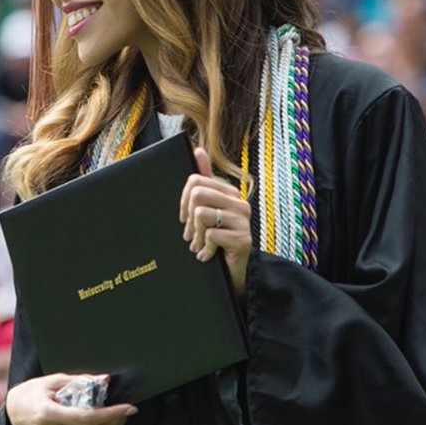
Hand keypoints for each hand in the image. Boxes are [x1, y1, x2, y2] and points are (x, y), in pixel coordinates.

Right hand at [6, 374, 137, 424]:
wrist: (13, 412)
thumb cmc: (31, 394)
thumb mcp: (51, 381)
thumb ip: (78, 382)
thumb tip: (104, 380)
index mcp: (49, 414)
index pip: (87, 417)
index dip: (110, 414)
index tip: (129, 408)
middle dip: (114, 421)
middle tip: (125, 410)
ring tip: (115, 414)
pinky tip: (101, 420)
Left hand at [179, 147, 250, 297]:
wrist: (238, 274)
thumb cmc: (219, 242)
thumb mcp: (208, 211)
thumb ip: (203, 183)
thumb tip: (197, 150)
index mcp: (229, 193)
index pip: (195, 181)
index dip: (183, 201)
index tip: (184, 218)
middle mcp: (239, 203)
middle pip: (196, 194)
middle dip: (188, 218)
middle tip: (191, 235)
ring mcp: (243, 220)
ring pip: (201, 214)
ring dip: (195, 236)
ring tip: (200, 246)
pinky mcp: (243, 239)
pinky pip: (209, 235)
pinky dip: (204, 250)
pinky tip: (209, 256)